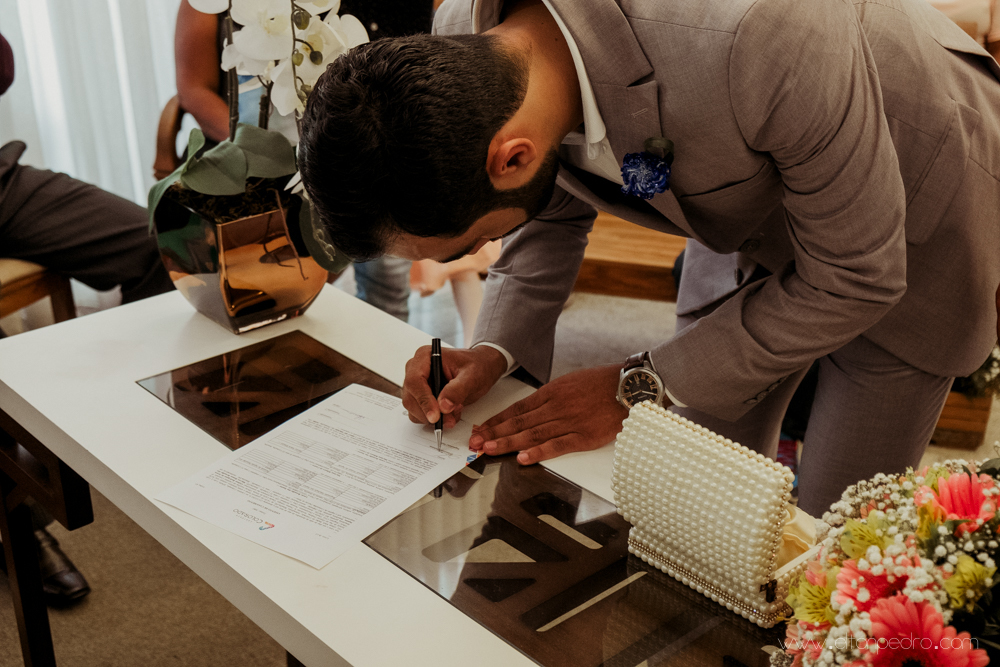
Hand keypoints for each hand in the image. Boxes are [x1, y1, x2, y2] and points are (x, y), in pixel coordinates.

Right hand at [402, 344, 507, 429]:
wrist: (480, 369)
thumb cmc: (476, 366)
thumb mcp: (471, 376)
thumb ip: (457, 390)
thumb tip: (443, 406)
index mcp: (425, 357)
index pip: (414, 381)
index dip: (423, 400)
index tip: (435, 416)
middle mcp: (416, 370)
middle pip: (411, 398)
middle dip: (430, 413)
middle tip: (449, 419)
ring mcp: (417, 385)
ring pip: (414, 409)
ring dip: (433, 418)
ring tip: (454, 411)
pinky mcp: (421, 397)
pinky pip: (420, 414)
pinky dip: (435, 419)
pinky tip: (450, 411)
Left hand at [468, 365, 632, 464]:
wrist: (630, 387)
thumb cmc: (602, 384)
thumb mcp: (571, 382)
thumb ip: (551, 396)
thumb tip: (531, 409)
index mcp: (551, 392)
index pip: (517, 408)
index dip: (496, 420)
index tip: (480, 429)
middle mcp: (556, 406)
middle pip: (519, 422)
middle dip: (494, 432)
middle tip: (475, 442)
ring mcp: (569, 421)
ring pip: (532, 434)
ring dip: (508, 443)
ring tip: (489, 449)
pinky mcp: (584, 436)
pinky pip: (557, 446)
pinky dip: (539, 453)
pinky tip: (523, 459)